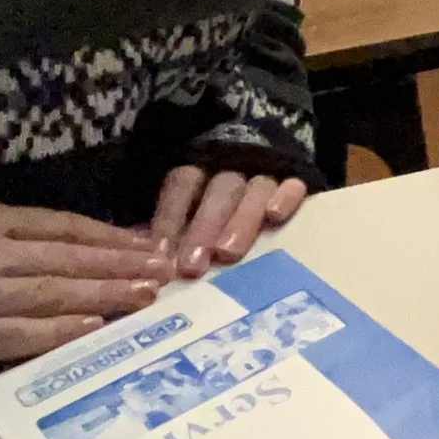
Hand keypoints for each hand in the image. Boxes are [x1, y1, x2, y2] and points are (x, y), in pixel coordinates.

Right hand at [0, 202, 172, 385]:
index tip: (144, 242)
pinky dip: (60, 331)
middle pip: (69, 257)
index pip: (61, 225)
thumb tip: (45, 242)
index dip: (107, 235)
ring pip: (56, 292)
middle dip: (120, 263)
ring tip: (145, 295)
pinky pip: (20, 334)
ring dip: (105, 293)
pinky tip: (94, 328)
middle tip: (163, 270)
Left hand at [151, 165, 309, 278]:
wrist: (273, 178)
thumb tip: (142, 262)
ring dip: (239, 220)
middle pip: (217, 192)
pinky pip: (293, 185)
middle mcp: (232, 172)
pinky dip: (284, 197)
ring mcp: (266, 176)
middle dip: (204, 228)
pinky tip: (275, 216)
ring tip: (228, 253)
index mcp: (201, 176)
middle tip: (192, 266)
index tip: (160, 254)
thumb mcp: (187, 221)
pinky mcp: (296, 183)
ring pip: (253, 190)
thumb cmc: (215, 219)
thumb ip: (169, 238)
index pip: (182, 186)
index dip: (170, 218)